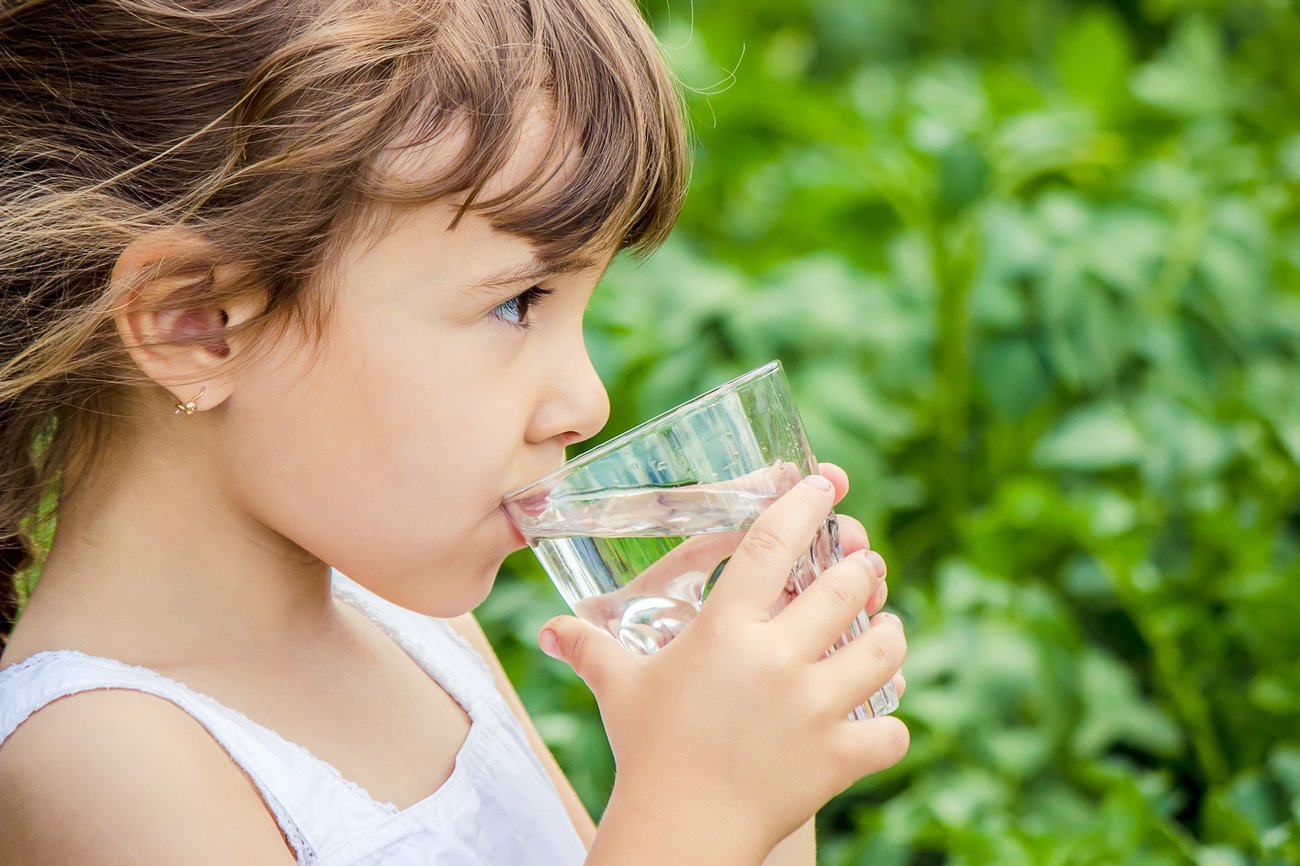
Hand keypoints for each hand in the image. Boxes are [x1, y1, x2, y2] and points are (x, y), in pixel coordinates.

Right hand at [539, 466, 908, 861]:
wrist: (679, 829)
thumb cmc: (648, 751)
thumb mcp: (620, 689)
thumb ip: (589, 648)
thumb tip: (548, 630)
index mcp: (725, 630)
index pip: (772, 544)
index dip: (803, 506)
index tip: (822, 488)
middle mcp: (776, 659)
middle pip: (846, 587)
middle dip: (861, 571)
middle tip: (862, 570)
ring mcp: (815, 707)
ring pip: (884, 648)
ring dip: (889, 634)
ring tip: (883, 630)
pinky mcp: (839, 756)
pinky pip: (893, 730)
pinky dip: (891, 724)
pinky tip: (878, 717)